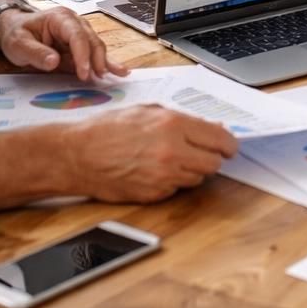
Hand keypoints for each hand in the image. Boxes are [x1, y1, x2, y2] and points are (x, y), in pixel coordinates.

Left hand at [0, 6, 123, 82]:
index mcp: (59, 18)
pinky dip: (105, 62)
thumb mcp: (18, 44)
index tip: (84, 73)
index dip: (82, 54)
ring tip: (118, 74)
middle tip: (98, 76)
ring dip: (105, 61)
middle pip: (91, 40)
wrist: (14, 29)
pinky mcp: (79, 45)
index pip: (76, 35)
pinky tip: (118, 70)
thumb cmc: (16, 34)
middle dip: (97, 58)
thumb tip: (54, 61)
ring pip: (96, 47)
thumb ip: (35, 52)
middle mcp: (74, 22)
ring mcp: (79, 33)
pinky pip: (93, 54)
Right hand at [66, 106, 238, 202]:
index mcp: (173, 125)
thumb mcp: (147, 112)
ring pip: (197, 178)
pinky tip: (154, 171)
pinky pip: (177, 190)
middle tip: (201, 153)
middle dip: (211, 158)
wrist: (76, 156)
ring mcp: (164, 176)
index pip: (221, 139)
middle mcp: (172, 152)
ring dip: (191, 170)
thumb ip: (183, 120)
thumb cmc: (107, 130)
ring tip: (168, 159)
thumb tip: (213, 127)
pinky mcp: (154, 195)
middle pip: (214, 163)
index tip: (229, 147)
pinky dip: (172, 182)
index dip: (228, 144)